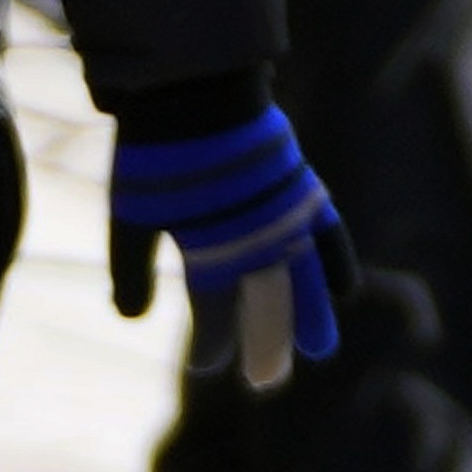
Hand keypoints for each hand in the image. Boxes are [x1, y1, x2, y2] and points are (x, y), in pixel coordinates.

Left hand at [106, 104, 348, 387]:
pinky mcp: (299, 189)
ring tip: (319, 348)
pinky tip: (342, 289)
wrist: (195, 90)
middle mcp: (255, 241)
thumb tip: (130, 319)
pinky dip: (334, 262)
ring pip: (302, 279)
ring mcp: (282, 216)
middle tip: (268, 381)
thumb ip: (130, 269)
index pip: (216, 313)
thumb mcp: (130, 216)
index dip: (213, 344)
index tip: (207, 369)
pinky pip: (327, 234)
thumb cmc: (156, 156)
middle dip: (267, 344)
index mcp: (211, 250)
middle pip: (267, 306)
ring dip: (310, 315)